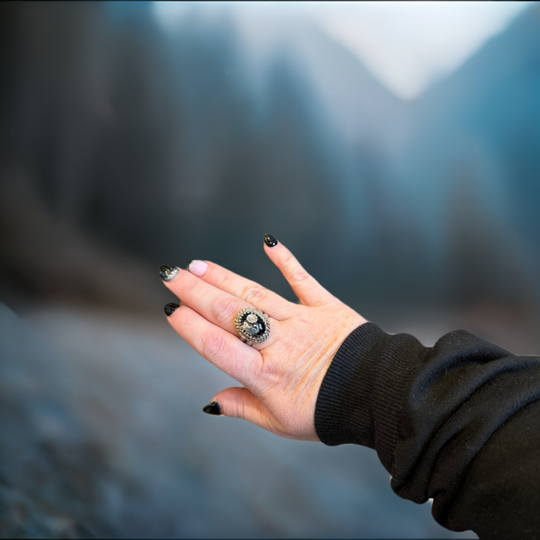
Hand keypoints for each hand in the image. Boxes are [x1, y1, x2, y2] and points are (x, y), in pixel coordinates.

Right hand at [160, 235, 366, 440]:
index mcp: (264, 375)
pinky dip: (285, 260)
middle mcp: (278, 343)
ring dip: (225, 278)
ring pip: (255, 295)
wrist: (376, 396)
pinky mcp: (325, 306)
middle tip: (172, 274)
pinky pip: (302, 279)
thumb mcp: (280, 422)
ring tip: (199, 265)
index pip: (216, 345)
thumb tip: (211, 403)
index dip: (190, 326)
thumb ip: (243, 408)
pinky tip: (268, 242)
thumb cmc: (328, 412)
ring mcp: (301, 321)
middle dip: (196, 292)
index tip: (170, 309)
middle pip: (229, 313)